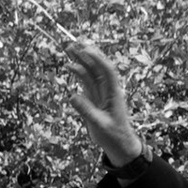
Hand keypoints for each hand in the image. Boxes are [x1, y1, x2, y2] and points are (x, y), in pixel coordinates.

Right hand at [63, 39, 138, 167]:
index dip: (97, 59)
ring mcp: (100, 92)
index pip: (107, 71)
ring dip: (81, 60)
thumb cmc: (114, 136)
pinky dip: (79, 72)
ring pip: (90, 72)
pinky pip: (86, 81)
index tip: (86, 49)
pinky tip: (70, 65)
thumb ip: (86, 111)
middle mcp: (108, 89)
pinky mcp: (94, 97)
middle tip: (74, 42)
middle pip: (98, 67)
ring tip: (69, 49)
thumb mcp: (100, 125)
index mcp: (114, 93)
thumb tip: (72, 96)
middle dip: (87, 54)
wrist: (119, 145)